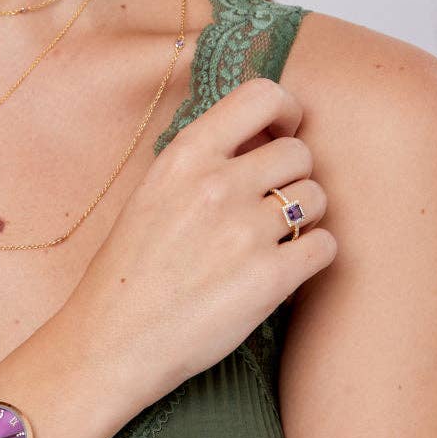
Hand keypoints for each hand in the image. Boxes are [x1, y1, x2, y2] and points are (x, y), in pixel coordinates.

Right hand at [57, 77, 336, 418]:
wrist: (111, 341)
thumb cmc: (129, 273)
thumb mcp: (151, 195)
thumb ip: (201, 163)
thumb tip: (261, 138)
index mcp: (183, 157)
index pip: (262, 96)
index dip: (286, 113)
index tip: (281, 136)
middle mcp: (216, 185)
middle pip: (299, 153)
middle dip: (291, 179)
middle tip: (268, 209)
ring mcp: (244, 231)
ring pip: (317, 199)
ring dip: (303, 220)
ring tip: (270, 245)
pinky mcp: (269, 279)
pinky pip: (325, 246)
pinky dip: (311, 258)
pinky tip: (281, 271)